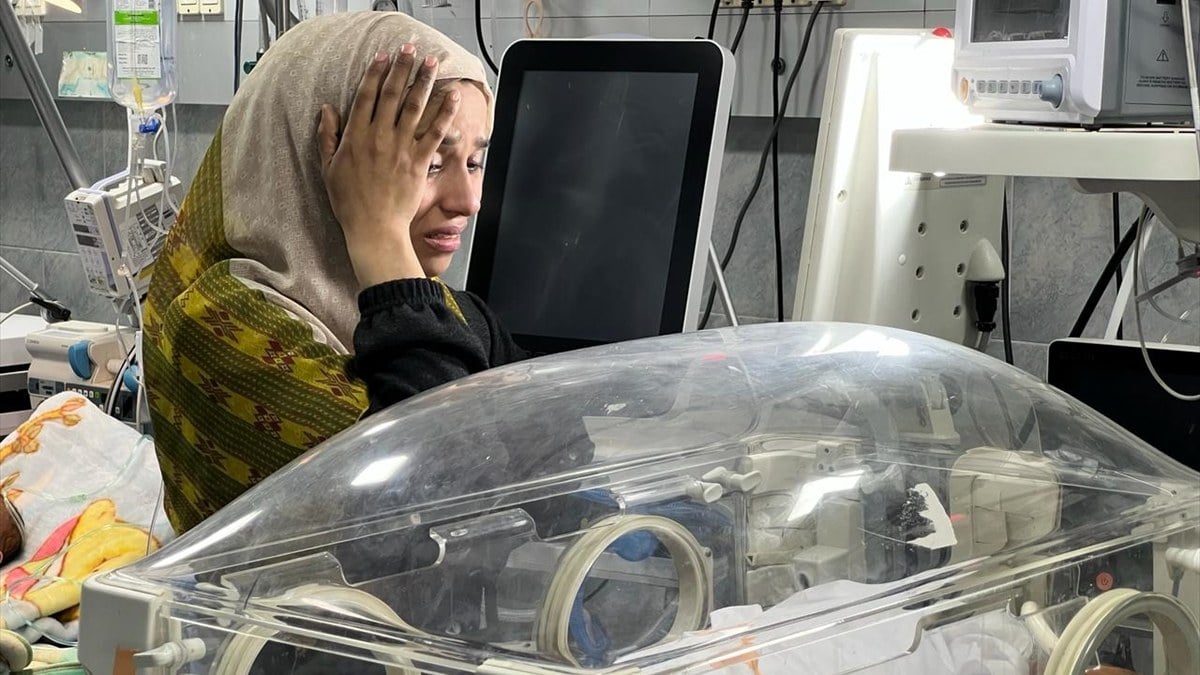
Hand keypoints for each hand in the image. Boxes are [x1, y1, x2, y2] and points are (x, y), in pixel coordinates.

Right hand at [318, 45, 461, 287]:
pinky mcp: (418, 162)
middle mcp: (379, 137)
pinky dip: (444, 113)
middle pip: (392, 94)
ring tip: (434, 62)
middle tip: (411, 48)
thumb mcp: (328, 169)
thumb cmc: (349, 203)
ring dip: (424, 81)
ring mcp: (400, 148)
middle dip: (402, 68)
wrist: (373, 229)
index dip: (375, 73)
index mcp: (356, 136)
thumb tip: (327, 109)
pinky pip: (434, 132)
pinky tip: (452, 96)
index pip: (366, 95)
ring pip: (414, 107)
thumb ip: (328, 137)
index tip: (383, 56)